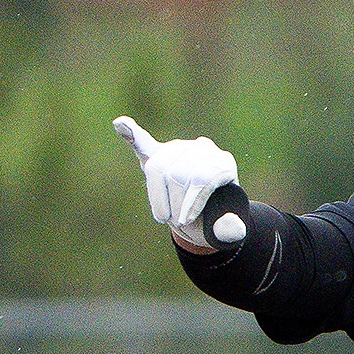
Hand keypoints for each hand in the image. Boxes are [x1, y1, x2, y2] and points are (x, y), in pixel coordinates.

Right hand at [112, 115, 246, 248]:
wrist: (201, 218)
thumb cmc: (212, 221)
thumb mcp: (224, 230)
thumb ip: (230, 230)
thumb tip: (233, 229)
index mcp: (223, 164)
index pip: (201, 177)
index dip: (190, 202)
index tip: (186, 221)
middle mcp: (202, 149)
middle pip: (178, 173)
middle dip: (174, 203)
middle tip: (178, 222)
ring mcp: (179, 149)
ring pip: (159, 168)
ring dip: (159, 196)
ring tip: (165, 215)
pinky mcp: (158, 154)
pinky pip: (143, 142)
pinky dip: (131, 135)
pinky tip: (120, 124)